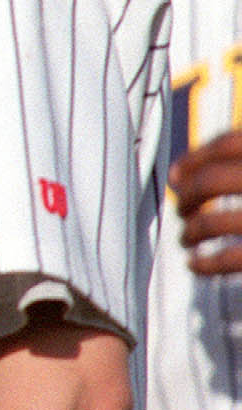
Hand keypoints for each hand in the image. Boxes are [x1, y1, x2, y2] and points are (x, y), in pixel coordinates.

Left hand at [170, 127, 241, 274]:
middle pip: (213, 180)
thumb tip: (195, 173)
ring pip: (214, 222)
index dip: (195, 159)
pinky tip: (196, 265)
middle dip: (188, 196)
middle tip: (181, 209)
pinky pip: (232, 258)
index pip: (230, 143)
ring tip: (186, 239)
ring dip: (191, 232)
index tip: (176, 175)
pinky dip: (207, 264)